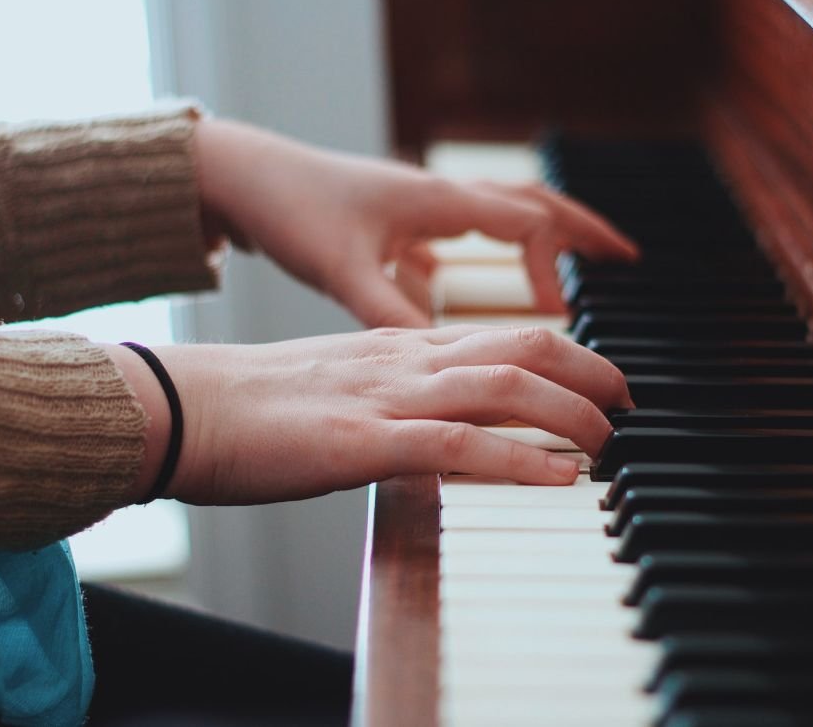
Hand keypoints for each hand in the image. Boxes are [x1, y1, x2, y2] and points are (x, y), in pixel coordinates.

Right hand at [110, 326, 630, 504]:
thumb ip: (397, 393)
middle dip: (591, 372)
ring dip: (572, 413)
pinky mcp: (361, 443)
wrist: (185, 404)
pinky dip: (518, 460)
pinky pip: (457, 445)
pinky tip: (560, 478)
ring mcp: (386, 398)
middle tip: (628, 406)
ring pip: (505, 388)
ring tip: (610, 442)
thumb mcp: (343, 385)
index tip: (602, 381)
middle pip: (524, 346)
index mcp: (400, 346)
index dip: (569, 352)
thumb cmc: (256, 403)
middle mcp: (405, 360)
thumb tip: (444, 425)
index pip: (505, 334)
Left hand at [194, 119, 637, 327]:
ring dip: (542, 239)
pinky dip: (483, 255)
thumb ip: (391, 313)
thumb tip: (440, 358)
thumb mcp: (343, 270)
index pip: (527, 225)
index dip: (555, 270)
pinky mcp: (397, 223)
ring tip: (571, 271)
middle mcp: (438, 198)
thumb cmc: (291, 209)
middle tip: (627, 258)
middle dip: (583, 230)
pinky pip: (459, 233)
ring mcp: (420, 208)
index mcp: (438, 202)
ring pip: (500, 216)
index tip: (564, 316)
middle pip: (532, 205)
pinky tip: (468, 283)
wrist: (244, 176)